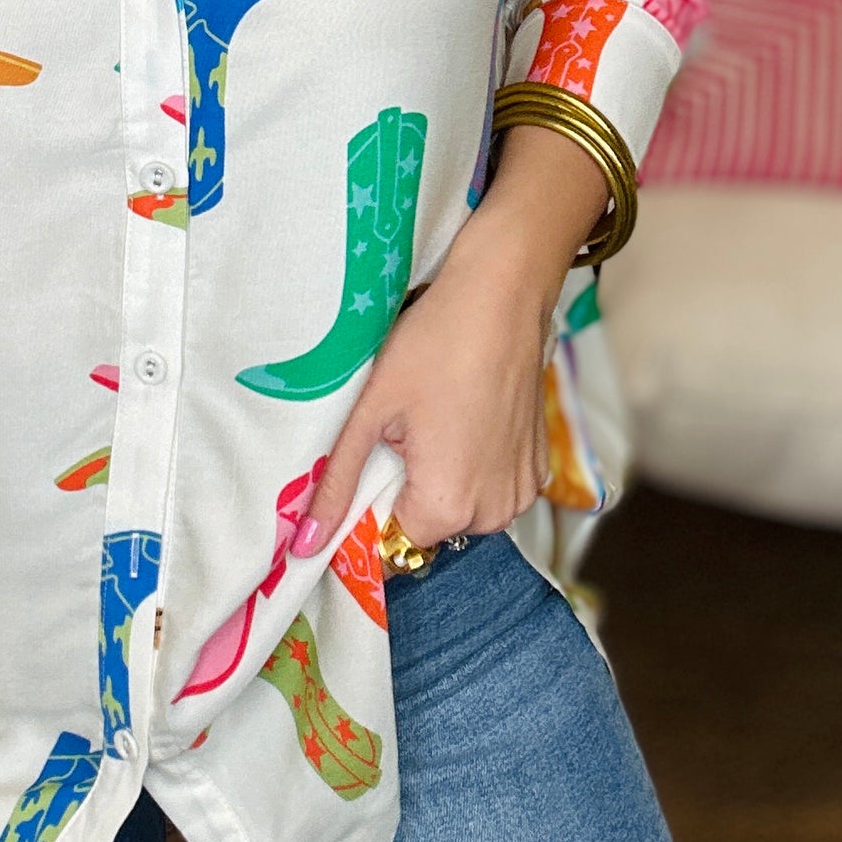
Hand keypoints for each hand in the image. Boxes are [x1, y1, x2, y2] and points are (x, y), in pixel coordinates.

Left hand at [289, 121, 605, 556]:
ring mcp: (522, 491)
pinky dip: (471, 464)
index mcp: (449, 506)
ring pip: (459, 508)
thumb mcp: (371, 411)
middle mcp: (494, 513)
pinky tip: (461, 414)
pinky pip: (489, 486)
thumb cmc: (434, 344)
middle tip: (396, 429)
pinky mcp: (538, 467)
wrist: (504, 294)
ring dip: (438, 477)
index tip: (364, 464)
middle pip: (426, 528)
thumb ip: (336, 484)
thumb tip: (302, 546)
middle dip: (403, 490)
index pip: (391, 546)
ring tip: (430, 416)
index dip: (367, 511)